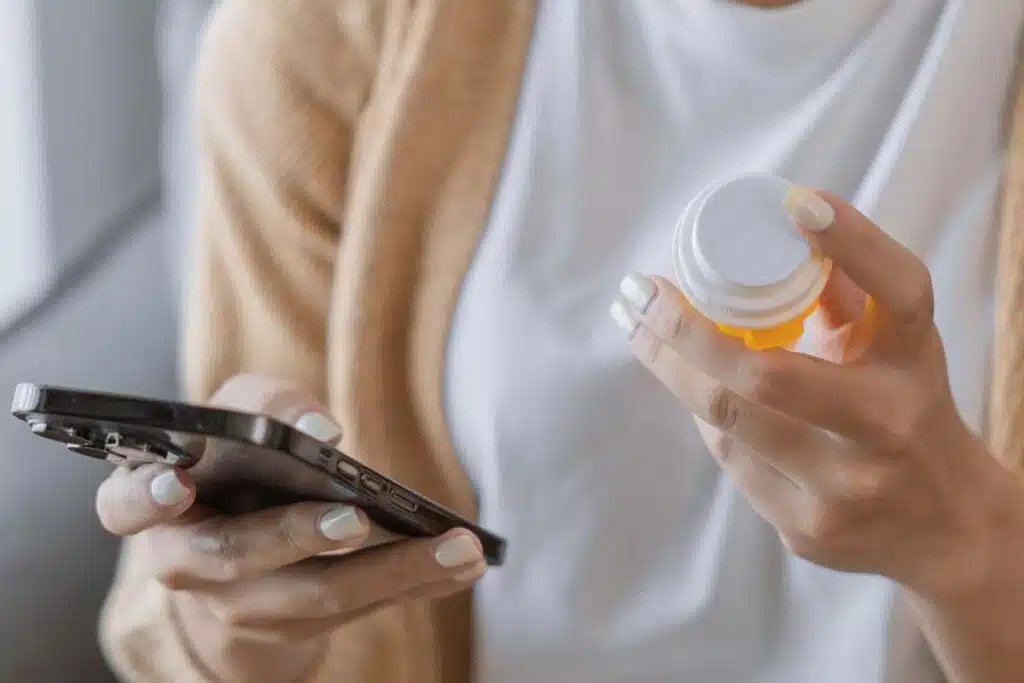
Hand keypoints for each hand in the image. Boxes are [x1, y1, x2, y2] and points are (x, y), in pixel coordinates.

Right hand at [95, 375, 485, 682]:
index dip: (146, 496)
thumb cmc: (238, 459)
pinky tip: (465, 563)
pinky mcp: (299, 623)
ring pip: (315, 597)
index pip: (127, 505)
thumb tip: (323, 433)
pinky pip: (361, 610)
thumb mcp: (243, 416)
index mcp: (157, 507)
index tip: (178, 483)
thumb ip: (266, 406)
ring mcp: (244, 605)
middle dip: (301, 537)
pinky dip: (417, 584)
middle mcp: (190, 565)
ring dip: (393, 572)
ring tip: (459, 547)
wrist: (245, 537)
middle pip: (239, 557)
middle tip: (358, 519)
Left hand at [611, 187, 1018, 599]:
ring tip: (641, 331)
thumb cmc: (907, 411)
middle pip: (763, 378)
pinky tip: (693, 389)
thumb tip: (787, 220)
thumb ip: (849, 290)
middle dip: (681, 331)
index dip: (854, 244)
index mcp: (915, 363)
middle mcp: (889, 425)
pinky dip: (708, 421)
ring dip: (674, 371)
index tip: (798, 204)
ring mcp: (847, 487)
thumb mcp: (897, 348)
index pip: (897, 292)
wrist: (946, 526)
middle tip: (639, 294)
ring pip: (729, 423)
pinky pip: (733, 463)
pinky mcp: (809, 529)